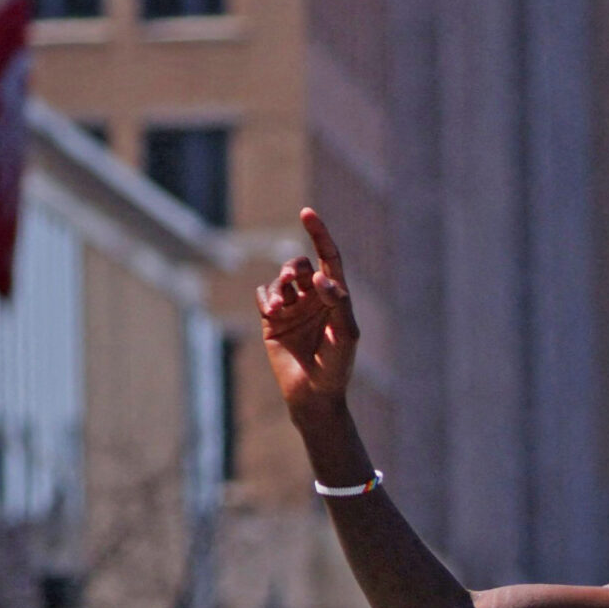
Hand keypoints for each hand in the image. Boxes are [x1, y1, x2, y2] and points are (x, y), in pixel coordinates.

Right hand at [259, 208, 360, 411]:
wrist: (314, 394)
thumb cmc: (337, 365)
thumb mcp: (345, 334)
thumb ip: (338, 303)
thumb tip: (320, 276)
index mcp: (335, 296)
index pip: (328, 257)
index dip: (319, 233)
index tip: (307, 212)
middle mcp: (312, 298)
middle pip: (298, 264)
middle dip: (292, 267)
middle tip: (291, 282)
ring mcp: (292, 308)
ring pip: (279, 279)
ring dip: (277, 285)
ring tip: (278, 305)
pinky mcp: (272, 321)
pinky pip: (263, 295)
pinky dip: (265, 297)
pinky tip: (272, 310)